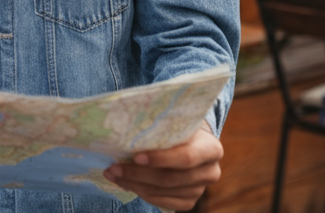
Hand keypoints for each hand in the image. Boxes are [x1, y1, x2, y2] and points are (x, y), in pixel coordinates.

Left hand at [103, 122, 221, 211]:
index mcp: (211, 149)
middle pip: (170, 178)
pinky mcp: (189, 201)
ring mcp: (200, 190)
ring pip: (162, 192)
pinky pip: (162, 202)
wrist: (191, 141)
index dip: (160, 159)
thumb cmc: (177, 127)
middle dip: (137, 174)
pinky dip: (141, 193)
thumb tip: (123, 123)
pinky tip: (126, 183)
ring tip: (112, 174)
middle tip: (113, 168)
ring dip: (133, 184)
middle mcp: (210, 172)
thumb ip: (159, 124)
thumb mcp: (174, 121)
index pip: (186, 158)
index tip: (135, 156)